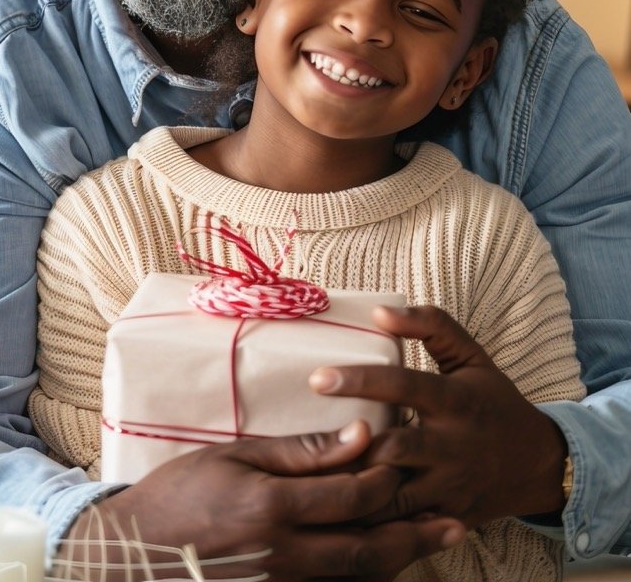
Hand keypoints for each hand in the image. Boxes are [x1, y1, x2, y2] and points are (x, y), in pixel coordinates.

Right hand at [61, 421, 464, 579]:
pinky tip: (386, 564)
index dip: (386, 474)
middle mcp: (286, 554)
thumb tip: (358, 435)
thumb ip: (299, 451)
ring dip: (402, 560)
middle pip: (370, 548)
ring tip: (436, 541)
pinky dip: (366, 580)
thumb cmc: (179, 495)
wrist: (133, 557)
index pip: (354, 495)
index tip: (406, 451)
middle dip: (416, 533)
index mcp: (275, 508)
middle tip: (455, 521)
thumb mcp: (234, 457)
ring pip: (359, 578)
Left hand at [309, 304, 567, 528]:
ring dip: (353, 490)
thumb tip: (379, 310)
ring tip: (309, 479)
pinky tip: (336, 516)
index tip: (317, 378)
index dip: (359, 381)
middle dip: (348, 447)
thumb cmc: (494, 401)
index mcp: (455, 401)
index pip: (402, 387)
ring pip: (393, 497)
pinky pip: (402, 528)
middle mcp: (452, 447)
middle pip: (393, 449)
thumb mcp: (471, 355)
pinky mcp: (445, 518)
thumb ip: (430, 325)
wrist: (537, 464)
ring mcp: (449, 488)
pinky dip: (371, 525)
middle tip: (301, 440)